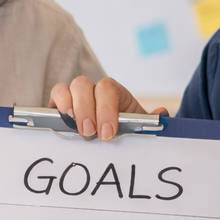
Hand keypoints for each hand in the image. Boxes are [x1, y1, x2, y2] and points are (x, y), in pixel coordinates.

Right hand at [47, 76, 164, 140]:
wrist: (108, 130)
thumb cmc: (121, 127)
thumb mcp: (137, 125)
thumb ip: (148, 120)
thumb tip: (162, 113)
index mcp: (113, 91)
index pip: (108, 90)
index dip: (106, 109)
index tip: (107, 133)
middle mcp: (93, 89)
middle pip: (85, 85)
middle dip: (86, 110)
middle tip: (90, 134)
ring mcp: (76, 94)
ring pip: (69, 87)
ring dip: (71, 107)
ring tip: (76, 128)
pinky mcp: (62, 102)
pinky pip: (57, 94)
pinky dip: (58, 104)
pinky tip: (64, 120)